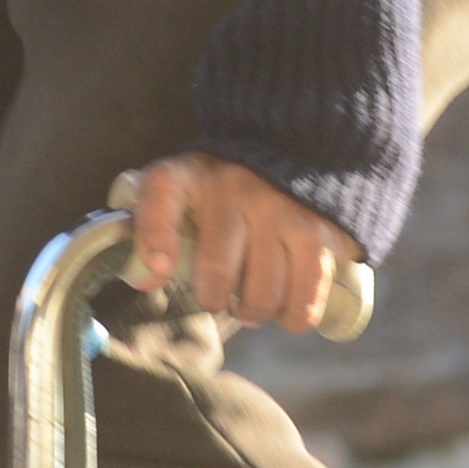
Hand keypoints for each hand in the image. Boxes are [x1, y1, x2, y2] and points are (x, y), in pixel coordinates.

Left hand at [112, 153, 364, 341]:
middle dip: (214, 300)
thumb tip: (146, 281)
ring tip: (253, 303)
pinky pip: (304, 300)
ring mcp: (282, 209)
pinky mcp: (322, 232)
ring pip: (263, 295)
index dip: (154, 239)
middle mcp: (236, 188)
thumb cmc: (223, 190)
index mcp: (190, 174)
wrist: (296, 151)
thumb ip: (153, 227)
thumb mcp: (182, 190)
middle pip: (217, 274)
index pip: (160, 197)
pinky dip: (293, 316)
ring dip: (254, 312)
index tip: (159, 273)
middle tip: (218, 297)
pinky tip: (286, 308)